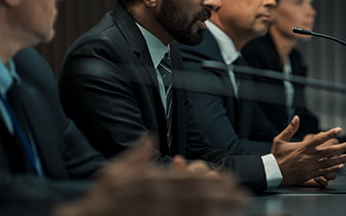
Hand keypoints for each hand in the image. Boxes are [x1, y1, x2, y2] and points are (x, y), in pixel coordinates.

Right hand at [55, 136, 248, 215]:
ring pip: (199, 213)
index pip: (189, 180)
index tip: (227, 179)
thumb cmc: (102, 198)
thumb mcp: (115, 170)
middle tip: (243, 194)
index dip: (212, 180)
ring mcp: (164, 215)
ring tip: (240, 206)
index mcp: (152, 182)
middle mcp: (161, 199)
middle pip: (200, 197)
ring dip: (222, 209)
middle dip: (224, 195)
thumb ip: (137, 154)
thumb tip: (149, 138)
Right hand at [271, 116, 345, 186]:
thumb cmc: (277, 156)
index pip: (320, 138)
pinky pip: (326, 172)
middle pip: (330, 151)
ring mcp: (312, 166)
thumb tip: (296, 117)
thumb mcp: (280, 140)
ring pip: (331, 162)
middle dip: (342, 147)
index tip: (339, 129)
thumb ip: (290, 128)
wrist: (274, 172)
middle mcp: (310, 156)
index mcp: (304, 147)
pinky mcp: (311, 174)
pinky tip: (341, 167)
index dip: (331, 133)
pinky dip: (334, 169)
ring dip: (342, 159)